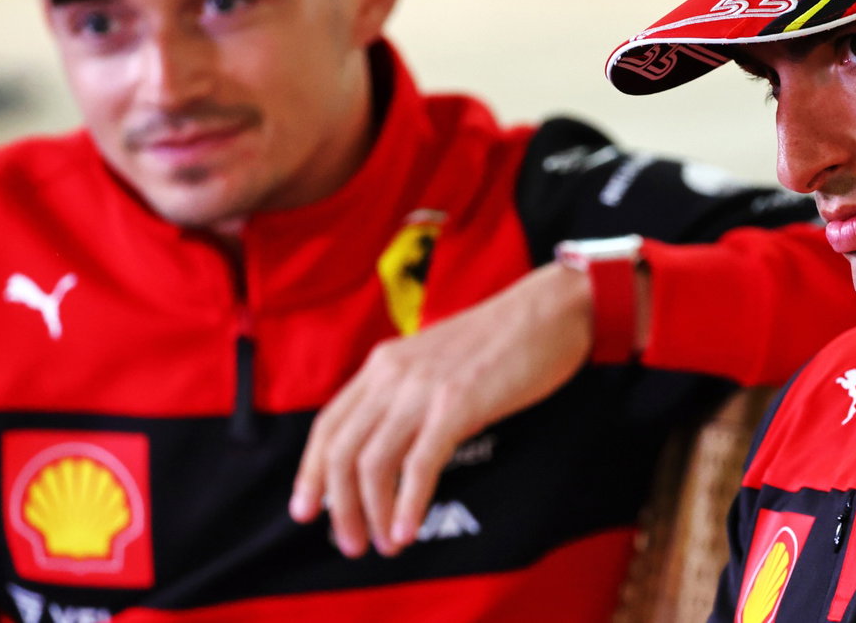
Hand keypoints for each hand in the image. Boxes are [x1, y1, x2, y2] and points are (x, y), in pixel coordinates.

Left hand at [289, 261, 594, 557]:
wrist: (549, 310)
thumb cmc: (503, 340)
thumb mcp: (437, 362)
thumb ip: (408, 394)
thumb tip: (392, 445)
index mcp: (384, 364)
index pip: (329, 424)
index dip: (311, 472)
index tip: (306, 510)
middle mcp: (393, 374)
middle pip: (342, 450)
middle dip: (338, 506)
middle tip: (350, 543)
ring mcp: (423, 388)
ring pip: (373, 462)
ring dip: (371, 512)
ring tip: (383, 544)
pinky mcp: (457, 403)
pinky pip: (420, 464)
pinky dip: (408, 504)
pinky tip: (407, 530)